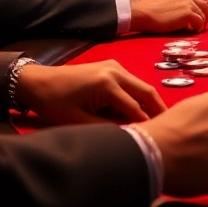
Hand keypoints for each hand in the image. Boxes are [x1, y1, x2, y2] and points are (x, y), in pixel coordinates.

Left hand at [15, 60, 165, 124]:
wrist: (37, 81)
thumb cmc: (54, 102)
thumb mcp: (79, 121)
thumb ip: (107, 128)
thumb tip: (130, 135)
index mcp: (107, 84)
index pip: (135, 109)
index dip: (146, 125)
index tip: (157, 140)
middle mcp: (116, 71)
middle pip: (147, 91)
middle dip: (159, 110)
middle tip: (169, 128)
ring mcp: (115, 66)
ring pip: (141, 86)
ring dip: (148, 103)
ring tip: (156, 122)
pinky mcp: (111, 67)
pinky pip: (131, 83)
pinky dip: (137, 97)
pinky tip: (138, 111)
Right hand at [130, 0, 207, 33]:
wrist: (144, 12)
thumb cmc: (151, 9)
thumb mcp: (167, 1)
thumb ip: (178, 3)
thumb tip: (185, 14)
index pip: (199, 0)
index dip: (200, 10)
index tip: (198, 18)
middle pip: (205, 6)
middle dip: (204, 16)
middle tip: (200, 26)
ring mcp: (188, 4)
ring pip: (203, 15)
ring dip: (201, 24)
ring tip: (194, 30)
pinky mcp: (187, 13)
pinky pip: (199, 23)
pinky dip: (197, 28)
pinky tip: (191, 31)